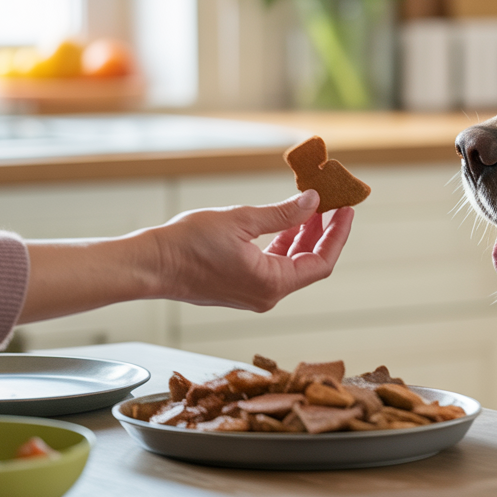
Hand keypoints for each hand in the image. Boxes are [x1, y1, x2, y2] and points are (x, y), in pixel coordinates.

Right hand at [147, 189, 353, 311]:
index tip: (346, 210)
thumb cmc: (188, 244)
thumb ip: (282, 213)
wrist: (150, 264)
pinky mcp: (240, 286)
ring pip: (290, 263)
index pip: (322, 262)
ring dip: (302, 235)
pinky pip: (272, 265)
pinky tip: (286, 220)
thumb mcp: (242, 219)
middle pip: (308, 263)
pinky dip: (282, 243)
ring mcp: (253, 293)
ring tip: (311, 205)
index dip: (337, 235)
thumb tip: (312, 201)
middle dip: (322, 232)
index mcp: (272, 284)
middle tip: (331, 202)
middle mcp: (267, 295)